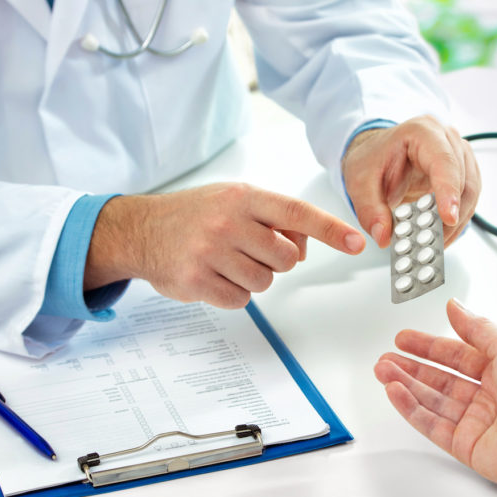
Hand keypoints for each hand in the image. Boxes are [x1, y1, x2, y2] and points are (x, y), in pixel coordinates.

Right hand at [85, 183, 365, 307]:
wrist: (139, 230)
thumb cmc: (195, 215)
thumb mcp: (234, 201)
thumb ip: (273, 219)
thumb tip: (305, 246)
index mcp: (242, 197)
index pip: (296, 213)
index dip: (330, 229)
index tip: (357, 242)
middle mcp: (228, 221)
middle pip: (286, 258)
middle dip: (276, 260)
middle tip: (249, 250)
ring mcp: (210, 252)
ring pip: (264, 281)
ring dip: (252, 277)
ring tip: (225, 261)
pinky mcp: (197, 281)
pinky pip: (240, 299)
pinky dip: (233, 293)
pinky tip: (213, 276)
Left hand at [342, 116, 479, 248]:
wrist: (376, 156)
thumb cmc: (372, 160)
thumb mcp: (359, 183)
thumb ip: (369, 210)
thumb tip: (383, 235)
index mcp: (421, 132)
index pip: (444, 161)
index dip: (449, 191)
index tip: (447, 218)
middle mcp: (446, 139)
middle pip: (463, 180)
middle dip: (451, 216)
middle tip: (434, 242)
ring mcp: (458, 155)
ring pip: (471, 192)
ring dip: (456, 222)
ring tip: (435, 245)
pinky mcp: (463, 173)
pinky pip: (468, 200)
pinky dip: (457, 222)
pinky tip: (441, 237)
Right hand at [374, 299, 496, 496]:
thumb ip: (476, 326)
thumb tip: (455, 306)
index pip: (455, 354)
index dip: (428, 345)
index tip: (404, 338)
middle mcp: (487, 396)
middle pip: (439, 378)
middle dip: (410, 366)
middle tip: (386, 357)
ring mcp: (475, 422)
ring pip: (431, 400)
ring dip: (405, 384)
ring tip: (383, 371)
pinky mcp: (465, 445)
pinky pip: (430, 424)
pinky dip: (410, 408)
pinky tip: (395, 392)